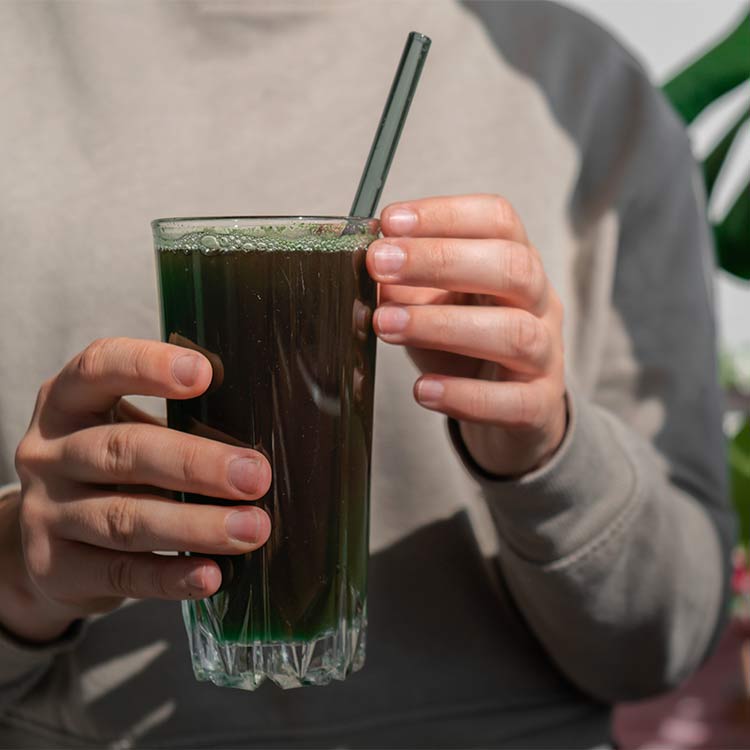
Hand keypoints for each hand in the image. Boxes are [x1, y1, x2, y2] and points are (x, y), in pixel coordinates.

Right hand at [6, 338, 271, 641]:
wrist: (52, 541)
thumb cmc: (113, 468)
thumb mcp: (126, 429)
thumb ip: (176, 424)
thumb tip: (258, 441)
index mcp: (68, 400)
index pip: (100, 367)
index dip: (148, 367)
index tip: (203, 374)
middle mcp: (48, 452)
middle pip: (124, 451)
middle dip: (197, 464)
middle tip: (255, 476)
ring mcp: (45, 512)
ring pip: (125, 518)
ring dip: (196, 525)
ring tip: (251, 529)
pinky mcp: (57, 568)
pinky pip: (121, 573)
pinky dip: (170, 577)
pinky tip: (210, 575)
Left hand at [367, 194, 565, 476]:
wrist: (507, 407)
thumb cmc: (463, 346)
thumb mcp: (433, 305)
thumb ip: (404, 286)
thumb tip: (366, 271)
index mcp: (515, 263)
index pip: (498, 220)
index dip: (445, 214)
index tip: (390, 221)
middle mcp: (539, 303)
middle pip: (512, 267)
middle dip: (441, 259)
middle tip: (379, 264)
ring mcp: (547, 355)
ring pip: (516, 333)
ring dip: (443, 325)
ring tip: (385, 325)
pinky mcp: (539, 406)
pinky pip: (514, 402)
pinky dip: (465, 396)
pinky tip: (424, 390)